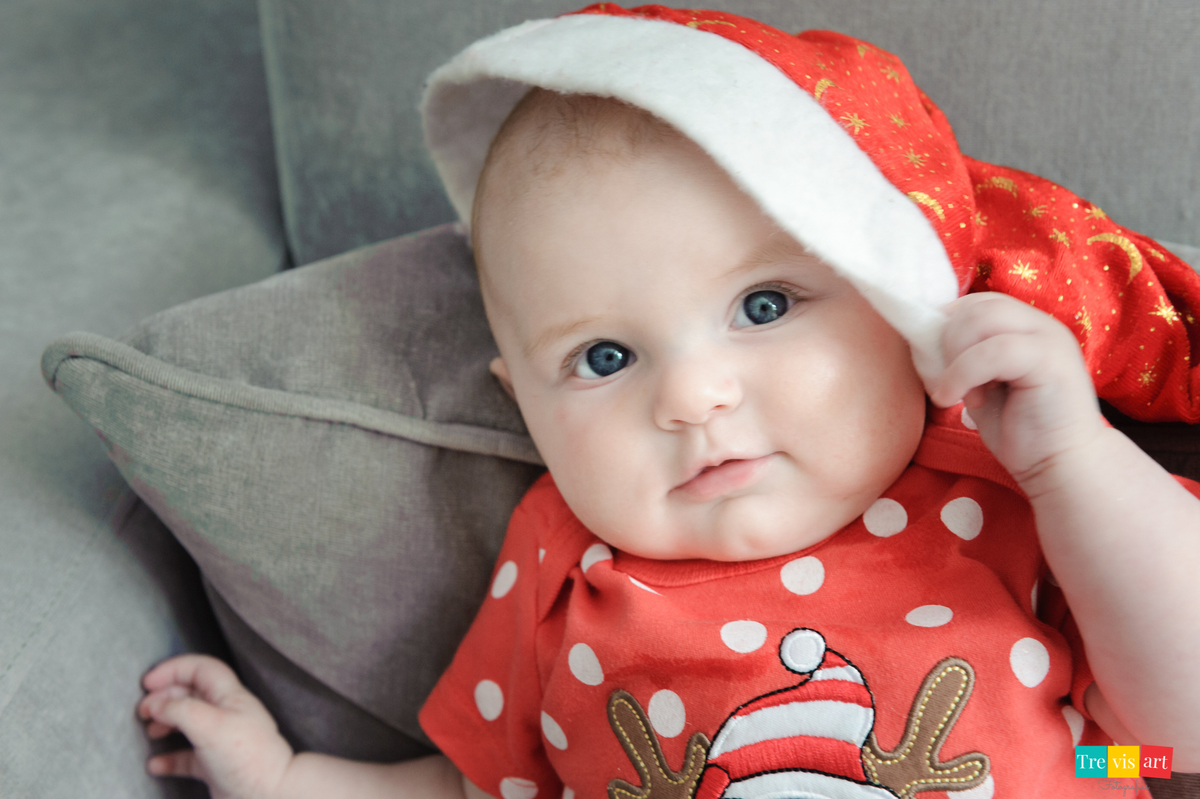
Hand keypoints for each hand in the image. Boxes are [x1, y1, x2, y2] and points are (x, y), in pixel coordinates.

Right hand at [138, 654, 293, 798]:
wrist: (270, 796)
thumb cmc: (247, 758)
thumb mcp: (210, 725)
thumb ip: (180, 710)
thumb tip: (155, 703)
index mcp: (230, 697)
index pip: (201, 669)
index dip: (174, 669)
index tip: (148, 682)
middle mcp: (226, 714)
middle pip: (191, 694)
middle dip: (165, 697)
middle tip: (142, 710)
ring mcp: (221, 741)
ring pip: (188, 724)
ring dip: (165, 724)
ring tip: (150, 731)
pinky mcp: (215, 766)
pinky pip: (187, 758)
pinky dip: (169, 759)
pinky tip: (156, 765)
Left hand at [927, 292, 1105, 486]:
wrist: (1059, 466)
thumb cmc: (1019, 430)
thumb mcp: (982, 384)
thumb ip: (963, 355)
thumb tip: (925, 337)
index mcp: (1025, 326)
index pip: (976, 302)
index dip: (945, 328)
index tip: (936, 366)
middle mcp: (1040, 325)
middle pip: (975, 306)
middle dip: (946, 343)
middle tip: (946, 382)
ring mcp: (1049, 339)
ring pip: (982, 320)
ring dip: (954, 359)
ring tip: (958, 395)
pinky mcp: (1051, 362)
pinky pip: (994, 351)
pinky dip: (963, 375)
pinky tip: (959, 402)